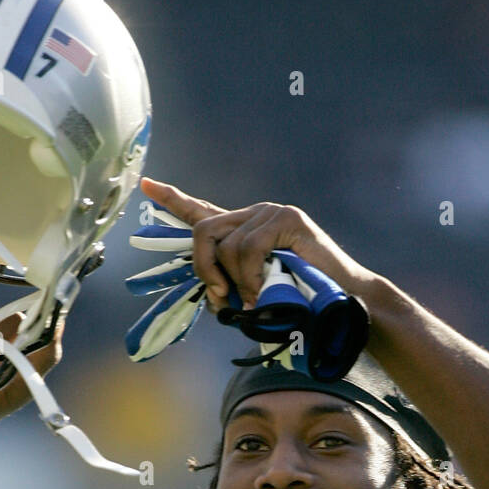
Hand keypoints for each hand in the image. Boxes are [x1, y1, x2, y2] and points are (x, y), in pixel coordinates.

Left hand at [139, 178, 378, 312]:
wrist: (341, 303)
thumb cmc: (299, 304)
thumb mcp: (254, 297)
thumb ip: (229, 289)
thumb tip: (213, 293)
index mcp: (245, 231)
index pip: (203, 211)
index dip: (173, 200)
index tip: (146, 184)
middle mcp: (254, 215)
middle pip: (203, 231)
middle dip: (204, 269)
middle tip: (223, 298)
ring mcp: (271, 213)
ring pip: (225, 244)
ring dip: (238, 281)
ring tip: (259, 297)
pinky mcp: (286, 219)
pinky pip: (248, 248)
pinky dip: (252, 276)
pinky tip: (266, 287)